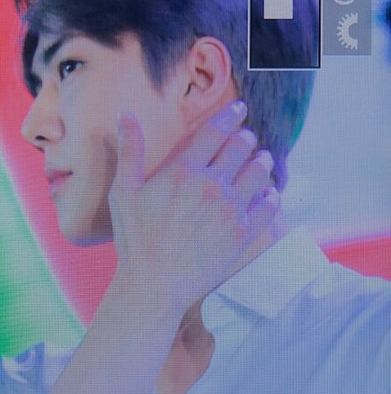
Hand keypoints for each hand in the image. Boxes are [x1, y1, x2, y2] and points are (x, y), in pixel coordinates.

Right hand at [108, 101, 278, 308]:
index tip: (240, 109)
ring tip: (263, 160)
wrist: (155, 284)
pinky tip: (269, 193)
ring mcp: (231, 211)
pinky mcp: (243, 235)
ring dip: (262, 161)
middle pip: (241, 148)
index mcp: (184, 171)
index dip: (231, 115)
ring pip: (259, 173)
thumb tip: (125, 114)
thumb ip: (129, 151)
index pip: (215, 131)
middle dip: (247, 138)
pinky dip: (271, 195)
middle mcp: (212, 186)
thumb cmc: (135, 239)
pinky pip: (268, 207)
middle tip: (248, 138)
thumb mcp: (123, 193)